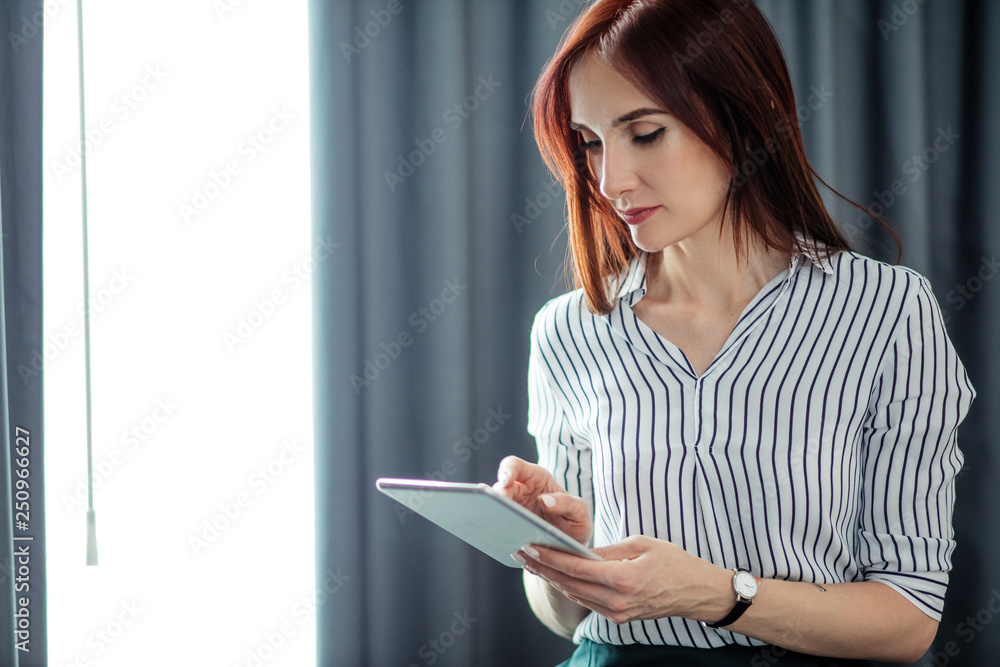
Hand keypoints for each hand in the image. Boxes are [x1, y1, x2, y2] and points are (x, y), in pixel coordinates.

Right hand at [492, 455, 592, 544]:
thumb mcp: (579, 511)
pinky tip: (498, 538)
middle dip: (497, 496)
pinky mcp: (508, 527)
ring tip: (496, 523)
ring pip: (495, 507)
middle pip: (500, 487)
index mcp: (536, 479)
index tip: (505, 482)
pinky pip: (496, 526)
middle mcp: (520, 492)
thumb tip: (544, 500)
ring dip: (493, 514)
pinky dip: (494, 530)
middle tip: (498, 508)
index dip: (507, 470)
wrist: (571, 547)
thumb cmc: (575, 522)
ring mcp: (513, 510)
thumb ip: (568, 503)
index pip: (515, 466)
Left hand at [516, 535, 732, 624]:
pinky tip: (556, 575)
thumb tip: (581, 550)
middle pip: (569, 583)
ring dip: (552, 578)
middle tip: (521, 552)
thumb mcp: (642, 544)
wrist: (697, 593)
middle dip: (542, 567)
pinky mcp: (618, 617)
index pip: (576, 568)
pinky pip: (586, 601)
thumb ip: (608, 549)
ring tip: (532, 562)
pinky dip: (569, 587)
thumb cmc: (674, 562)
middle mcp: (617, 601)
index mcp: (624, 578)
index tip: (529, 545)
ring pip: (575, 594)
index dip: (549, 557)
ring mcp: (617, 612)